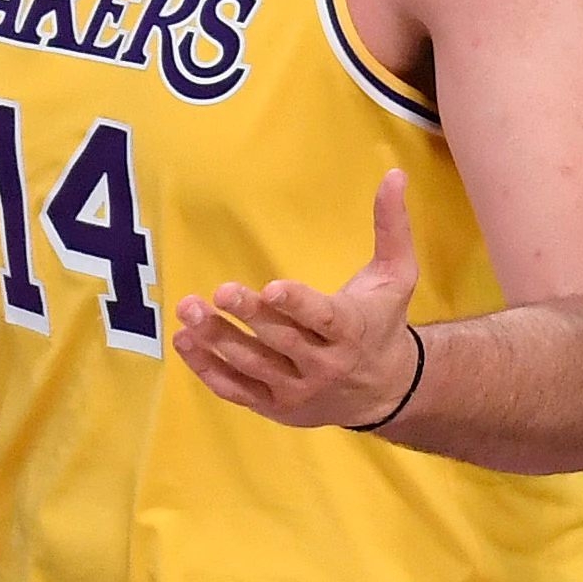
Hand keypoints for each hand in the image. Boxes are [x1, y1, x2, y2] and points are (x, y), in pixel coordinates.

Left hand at [173, 171, 427, 430]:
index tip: (271, 288)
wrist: (386, 389)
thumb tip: (394, 174)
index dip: (296, 305)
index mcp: (351, 331)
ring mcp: (298, 390)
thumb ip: (392, 227)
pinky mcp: (276, 406)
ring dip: (218, 339)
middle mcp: (325, 365)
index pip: (323, 319)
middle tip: (217, 293)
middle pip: (281, 340)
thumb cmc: (383, 321)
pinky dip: (208, 369)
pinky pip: (237, 390)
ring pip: (253, 365)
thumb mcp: (397, 275)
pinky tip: (186, 342)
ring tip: (188, 312)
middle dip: (248, 315)